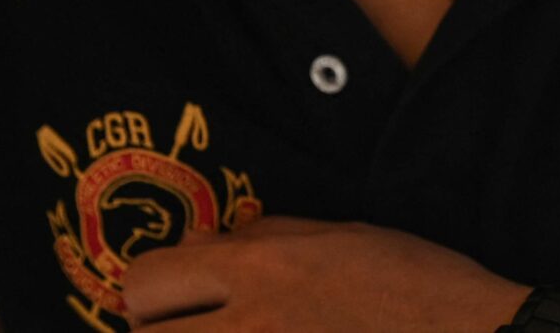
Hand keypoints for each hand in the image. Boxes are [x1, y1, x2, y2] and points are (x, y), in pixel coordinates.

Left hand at [121, 216, 524, 330]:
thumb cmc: (416, 284)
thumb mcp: (339, 237)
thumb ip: (260, 237)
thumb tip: (196, 239)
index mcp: (256, 271)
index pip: (143, 282)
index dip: (152, 292)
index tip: (174, 299)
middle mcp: (245, 329)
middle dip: (161, 332)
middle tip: (197, 330)